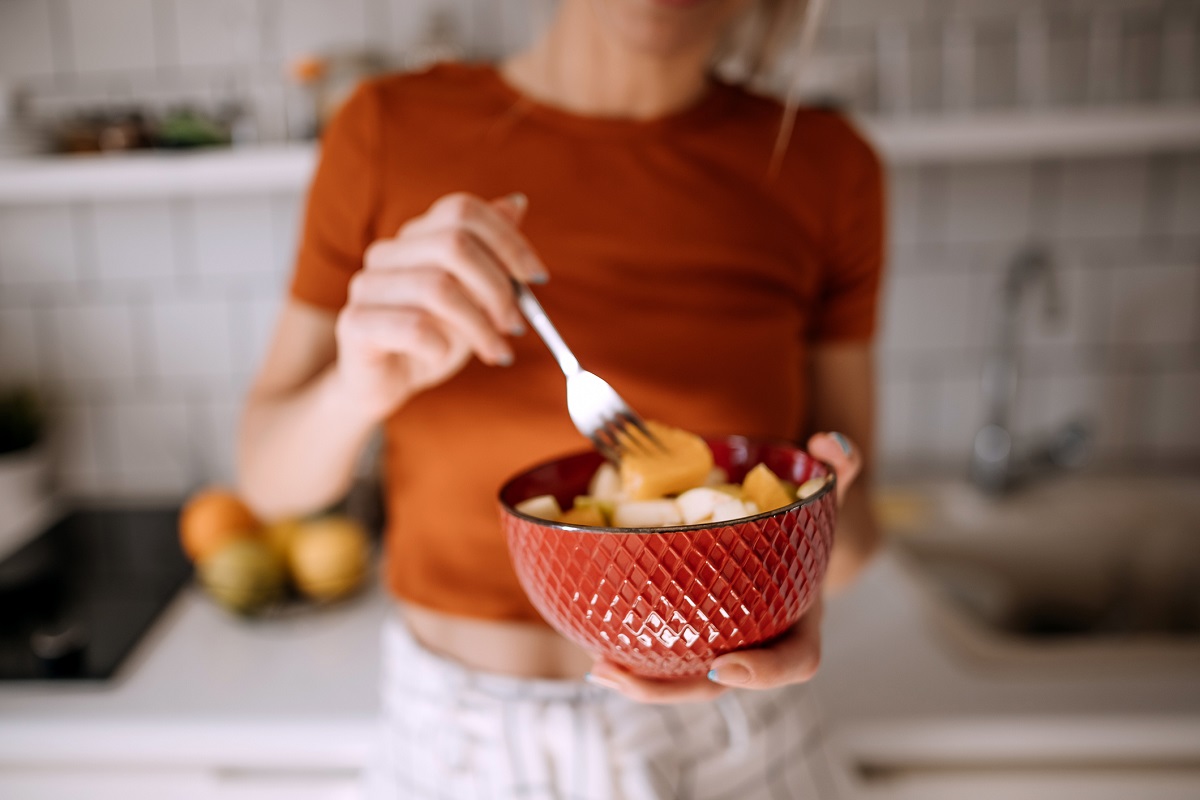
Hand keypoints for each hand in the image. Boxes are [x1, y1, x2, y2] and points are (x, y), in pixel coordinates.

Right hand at [333, 192, 545, 420]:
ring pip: (437, 288)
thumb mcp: (471, 296)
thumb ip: (490, 252)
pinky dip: (441, 345)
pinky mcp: (354, 323)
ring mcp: (367, 285)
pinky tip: (442, 357)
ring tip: (495, 351)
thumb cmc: (430, 338)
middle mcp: (387, 253)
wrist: (383, 384)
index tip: (536, 278)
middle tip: (516, 325)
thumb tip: (516, 203)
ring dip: (479, 325)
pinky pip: (412, 326)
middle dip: (497, 287)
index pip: (463, 211)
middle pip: (454, 243)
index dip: (508, 240)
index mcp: (415, 237)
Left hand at [585, 431, 861, 703]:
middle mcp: (761, 643)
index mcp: (799, 620)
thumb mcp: (825, 497)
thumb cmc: (803, 525)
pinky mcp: (693, 640)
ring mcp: (725, 648)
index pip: (796, 662)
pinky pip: (665, 663)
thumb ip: (835, 468)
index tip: (723, 665)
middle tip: (629, 675)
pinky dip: (632, 661)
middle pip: (722, 687)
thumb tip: (828, 442)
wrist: (788, 544)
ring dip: (642, 685)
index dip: (764, 673)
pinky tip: (593, 649)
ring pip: (687, 684)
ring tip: (599, 667)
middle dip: (676, 690)